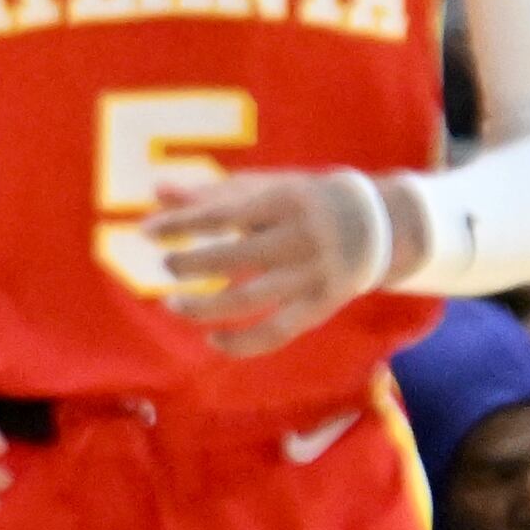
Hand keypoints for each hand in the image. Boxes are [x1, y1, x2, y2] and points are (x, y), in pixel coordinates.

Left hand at [142, 169, 406, 358]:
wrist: (382, 225)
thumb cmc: (307, 201)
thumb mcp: (267, 187)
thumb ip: (213, 192)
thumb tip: (156, 190)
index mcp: (285, 201)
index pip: (223, 215)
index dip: (182, 224)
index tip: (146, 231)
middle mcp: (301, 239)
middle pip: (235, 258)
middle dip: (192, 264)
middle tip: (166, 265)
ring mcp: (312, 276)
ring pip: (250, 299)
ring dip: (205, 306)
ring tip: (173, 304)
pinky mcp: (321, 306)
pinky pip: (277, 332)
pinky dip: (242, 343)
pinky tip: (213, 340)